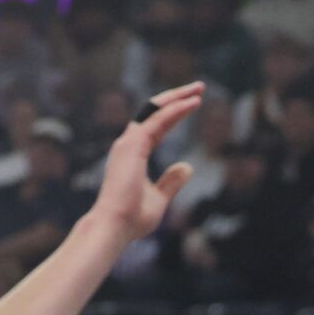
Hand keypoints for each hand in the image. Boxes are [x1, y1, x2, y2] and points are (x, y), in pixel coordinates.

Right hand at [88, 82, 203, 241]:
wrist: (114, 226)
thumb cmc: (132, 218)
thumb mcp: (159, 198)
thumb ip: (171, 181)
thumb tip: (188, 167)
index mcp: (134, 153)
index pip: (156, 126)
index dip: (174, 113)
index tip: (194, 103)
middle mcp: (129, 143)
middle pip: (154, 111)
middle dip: (176, 97)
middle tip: (199, 87)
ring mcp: (128, 142)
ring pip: (155, 110)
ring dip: (178, 98)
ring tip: (199, 89)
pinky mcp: (133, 145)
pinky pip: (158, 120)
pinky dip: (175, 110)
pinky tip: (192, 103)